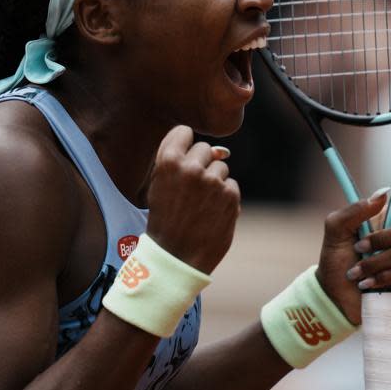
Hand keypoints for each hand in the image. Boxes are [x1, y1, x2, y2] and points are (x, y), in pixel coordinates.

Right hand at [145, 126, 240, 273]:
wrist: (176, 257)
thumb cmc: (165, 219)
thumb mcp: (159, 186)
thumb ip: (181, 161)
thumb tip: (221, 151)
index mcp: (168, 161)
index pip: (184, 132)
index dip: (184, 146)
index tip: (182, 160)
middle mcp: (191, 167)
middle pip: (205, 149)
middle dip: (200, 165)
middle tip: (191, 190)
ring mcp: (213, 181)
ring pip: (221, 167)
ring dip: (214, 182)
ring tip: (200, 205)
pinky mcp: (230, 195)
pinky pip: (231, 185)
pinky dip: (225, 198)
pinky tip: (211, 213)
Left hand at [315, 185, 390, 324]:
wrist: (334, 294)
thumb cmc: (337, 259)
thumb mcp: (336, 230)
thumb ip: (355, 210)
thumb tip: (382, 194)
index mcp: (390, 217)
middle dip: (381, 239)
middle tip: (358, 248)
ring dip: (374, 262)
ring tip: (355, 272)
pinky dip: (382, 277)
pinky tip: (366, 283)